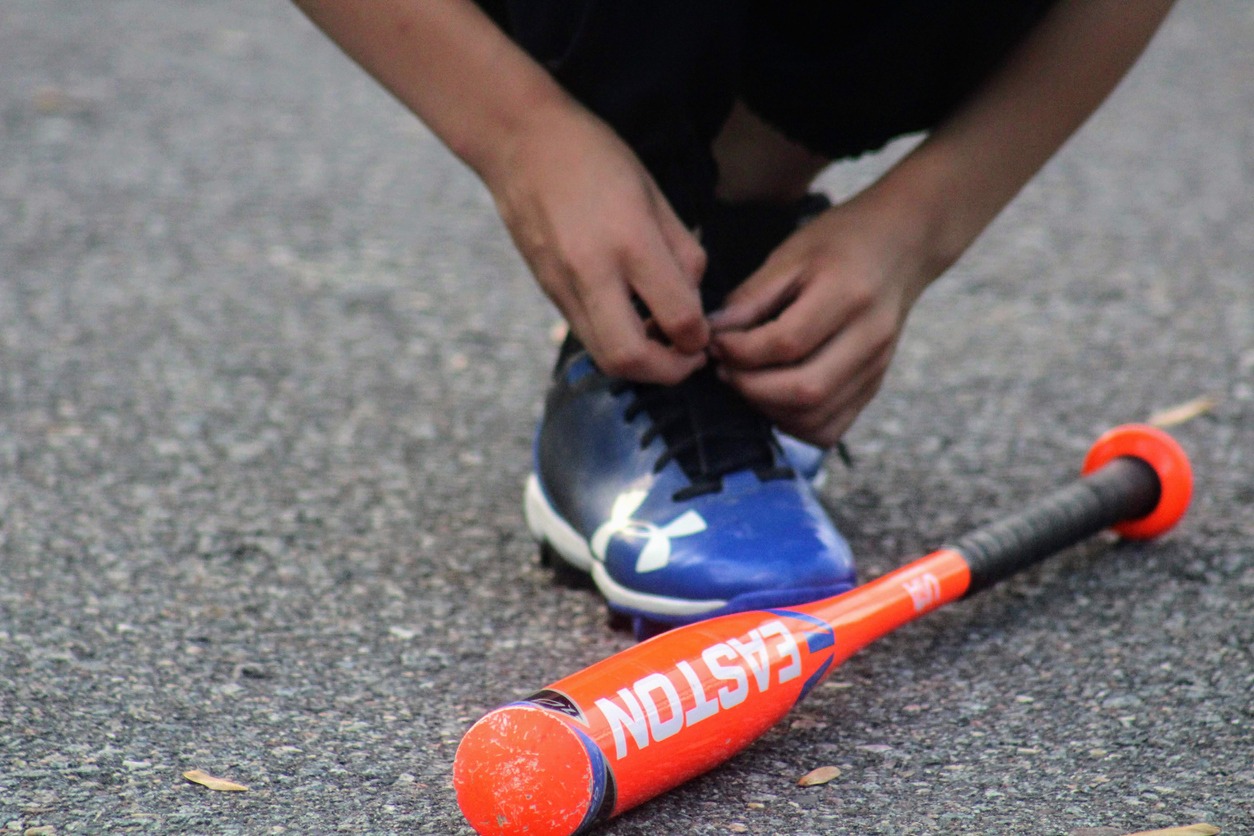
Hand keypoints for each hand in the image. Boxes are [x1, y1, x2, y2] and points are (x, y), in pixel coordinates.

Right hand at [487, 104, 709, 383]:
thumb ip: (682, 252)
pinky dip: (615, 343)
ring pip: (604, 357)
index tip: (706, 333)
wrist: (520, 142)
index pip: (679, 318)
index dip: (700, 338)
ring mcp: (564, 286)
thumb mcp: (655, 193)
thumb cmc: (596, 157)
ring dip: (640, 364)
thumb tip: (694, 302)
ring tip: (660, 340)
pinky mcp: (548, 292)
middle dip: (668, 372)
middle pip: (631, 359)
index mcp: (631, 240)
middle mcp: (593, 272)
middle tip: (687, 356)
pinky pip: (587, 335)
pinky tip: (631, 320)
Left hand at [708, 197, 933, 446]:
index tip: (715, 342)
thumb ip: (750, 297)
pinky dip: (793, 424)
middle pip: (805, 390)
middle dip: (750, 388)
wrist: (900, 246)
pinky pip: (830, 428)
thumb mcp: (790, 255)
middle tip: (724, 369)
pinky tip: (773, 397)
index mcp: (849, 294)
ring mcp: (876, 367)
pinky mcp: (874, 386)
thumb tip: (712, 334)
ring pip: (816, 418)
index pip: (786, 343)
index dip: (740, 351)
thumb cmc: (839, 244)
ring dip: (768, 409)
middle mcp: (870, 337)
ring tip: (745, 382)